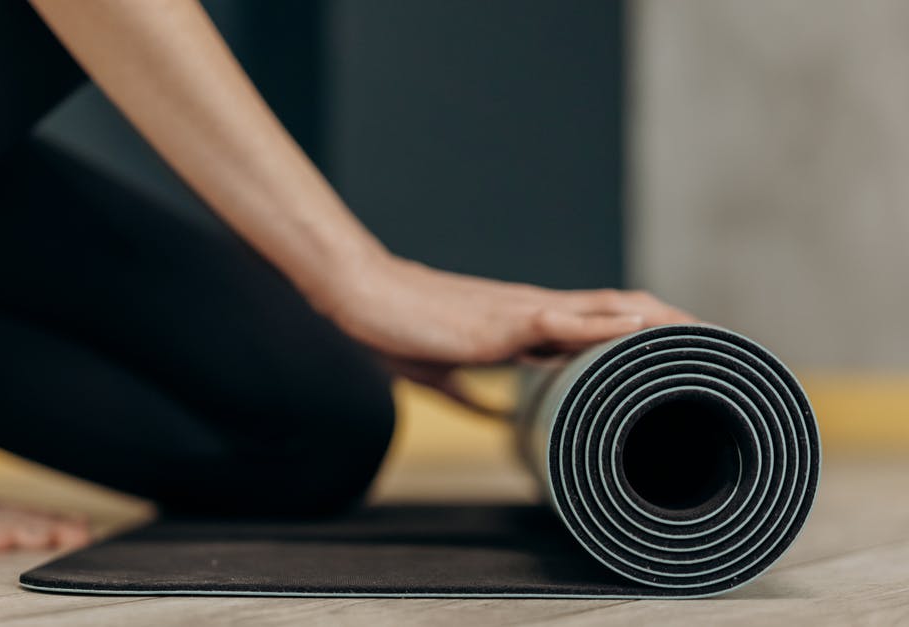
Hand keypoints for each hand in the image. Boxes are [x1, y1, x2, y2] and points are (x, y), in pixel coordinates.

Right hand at [318, 253, 695, 411]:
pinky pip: (567, 322)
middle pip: (622, 311)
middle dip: (674, 326)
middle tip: (722, 345)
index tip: (681, 350)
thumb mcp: (442, 372)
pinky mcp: (506, 322)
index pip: (599, 323)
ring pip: (609, 310)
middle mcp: (535, 312)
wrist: (365, 298)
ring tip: (707, 336)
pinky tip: (644, 330)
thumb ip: (474, 395)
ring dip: (660, 322)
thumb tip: (498, 418)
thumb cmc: (398, 328)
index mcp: (525, 324)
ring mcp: (525, 312)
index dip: (643, 333)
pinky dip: (608, 327)